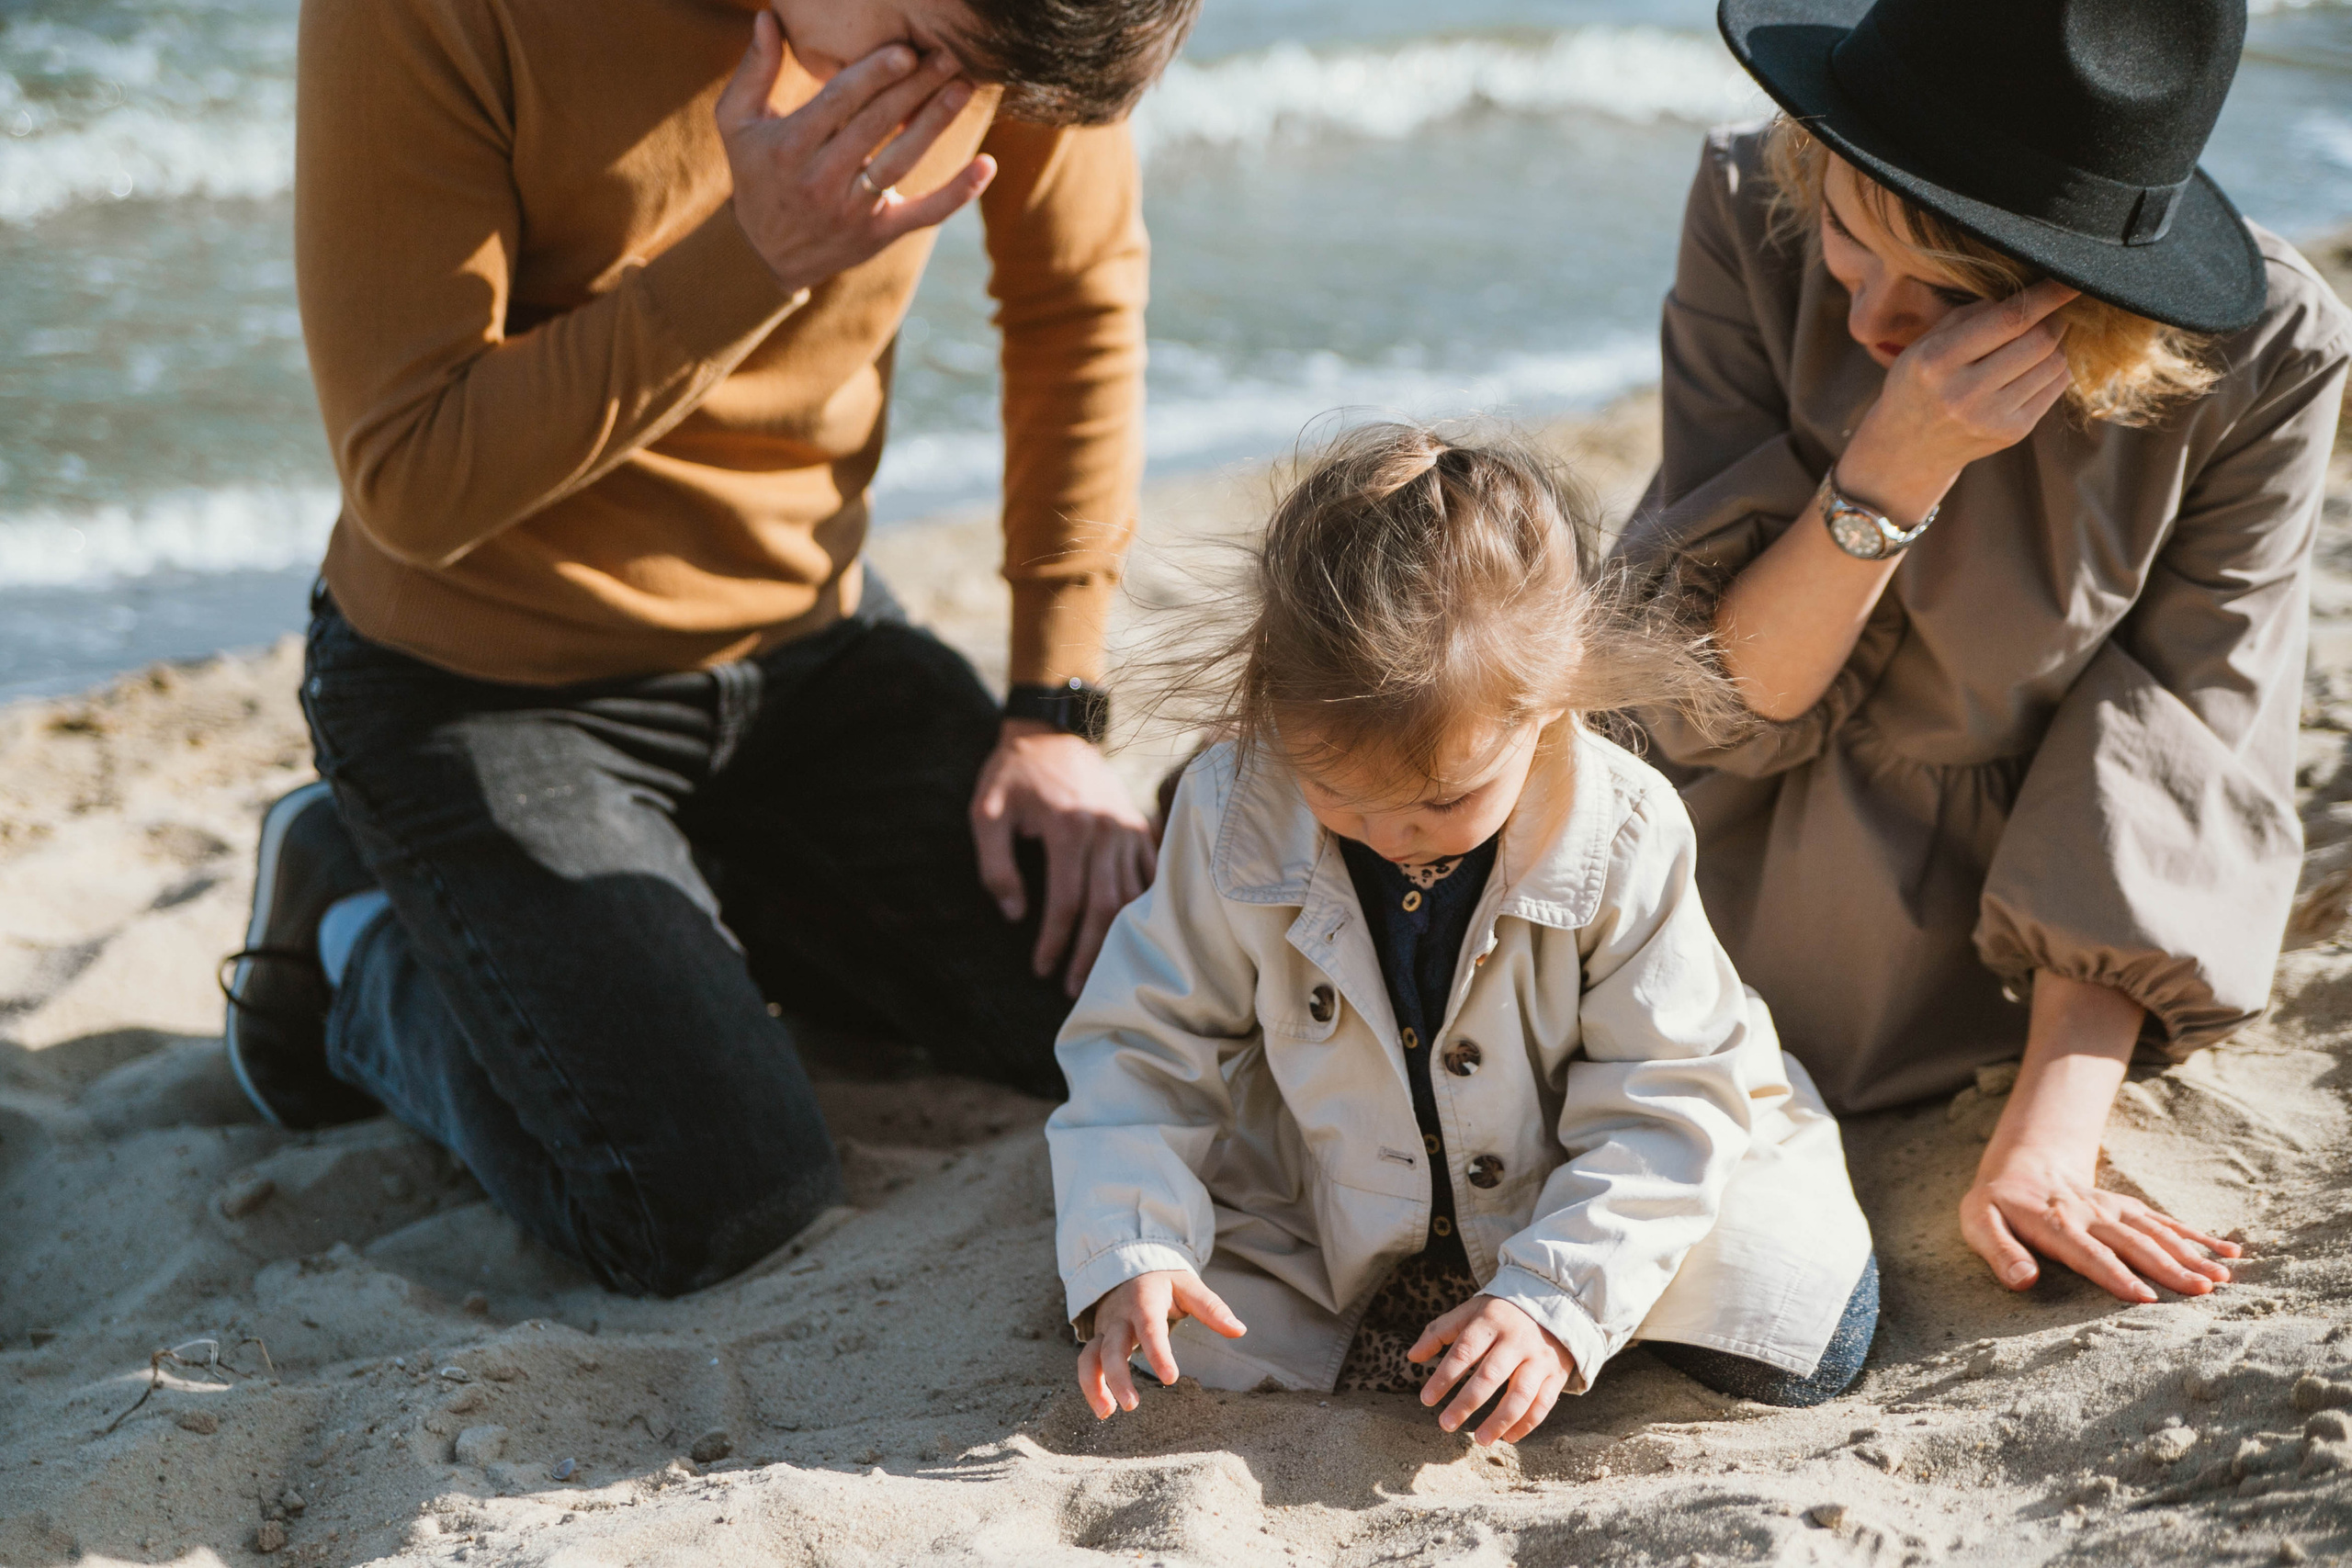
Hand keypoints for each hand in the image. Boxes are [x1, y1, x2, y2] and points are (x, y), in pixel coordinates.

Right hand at [717, 12, 994, 297]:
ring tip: (963, 86)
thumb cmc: (756, 173)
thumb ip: (755, 70)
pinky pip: (925, 213)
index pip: (837, 104)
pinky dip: (958, 193)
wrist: (765, 254)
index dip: (873, 76)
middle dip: (914, 87)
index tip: (905, 50)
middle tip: (947, 55)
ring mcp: (852, 210)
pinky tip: (987, 165)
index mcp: (789, 146)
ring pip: (901, 161)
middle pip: (875, 126)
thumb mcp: (737, 122)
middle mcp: (820, 180)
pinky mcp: (879, 233)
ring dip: (936, 122)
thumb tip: (767, 18)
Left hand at [971, 719, 1155, 995]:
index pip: (1066, 902)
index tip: (1041, 969)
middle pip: (1106, 907)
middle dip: (1091, 954)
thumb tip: (1014, 913)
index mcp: (1068, 828)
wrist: (1053, 730)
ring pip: (1134, 896)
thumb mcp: (987, 812)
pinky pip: (1153, 875)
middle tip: (1074, 989)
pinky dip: (1148, 907)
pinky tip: (1138, 935)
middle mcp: (1105, 831)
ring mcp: (1128, 829)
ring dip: (1120, 939)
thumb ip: (995, 864)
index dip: (1055, 942)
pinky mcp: (1140, 827)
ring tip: (1105, 971)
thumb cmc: (1013, 774)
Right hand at [1076, 1270, 1246, 1418]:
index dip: (1158, 1353)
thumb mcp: (1188, 1286)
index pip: (1150, 1328)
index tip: (1170, 1378)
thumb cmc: (1163, 1281)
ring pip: (1090, 1357)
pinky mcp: (1098, 1340)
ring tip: (1107, 1414)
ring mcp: (1105, 1329)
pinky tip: (1104, 1409)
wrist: (1128, 1267)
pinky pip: (1087, 1363)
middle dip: (1118, 1377)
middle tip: (1131, 1405)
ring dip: (1094, 1385)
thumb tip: (1240, 1331)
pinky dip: (1090, 1385)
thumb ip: (1212, 1309)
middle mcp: (1120, 1317)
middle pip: (1111, 1347)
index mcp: (1144, 1301)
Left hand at [1410, 1294, 1575, 1445]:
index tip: (1426, 1400)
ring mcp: (1538, 1359)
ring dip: (1499, 1420)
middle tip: (1445, 1424)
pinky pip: (1543, 1404)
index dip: (1443, 1378)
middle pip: (1489, 1376)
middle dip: (1466, 1403)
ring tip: (1479, 1440)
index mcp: (1490, 1323)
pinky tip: (1507, 1438)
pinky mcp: (1555, 1374)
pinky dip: (1526, 1424)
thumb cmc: (1500, 1314)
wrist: (1552, 1305)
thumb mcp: (1469, 1313)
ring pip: (1520, 1395)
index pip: (1463, 1353)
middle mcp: (1515, 1341)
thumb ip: (1439, 1332)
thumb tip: (1411, 1356)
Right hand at [1839, 278, 2079, 521]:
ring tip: (2034, 344)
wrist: (1906, 449)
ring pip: (2054, 364)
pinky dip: (2053, 370)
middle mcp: (1963, 393)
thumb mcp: (1925, 343)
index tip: (2069, 279)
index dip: (2046, 296)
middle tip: (2049, 313)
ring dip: (2053, 346)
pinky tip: (2032, 369)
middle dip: (2054, 320)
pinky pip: (2055, 387)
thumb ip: (1971, 315)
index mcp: (1936, 361)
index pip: (2008, 320)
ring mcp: (1990, 418)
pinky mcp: (2011, 433)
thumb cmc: (1918, 384)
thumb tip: (2027, 293)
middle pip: (2040, 341)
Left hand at [1961, 1141, 2238, 1303]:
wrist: (2018, 1165)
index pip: (2090, 1255)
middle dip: (2168, 1268)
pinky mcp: (2127, 1207)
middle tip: (2202, 1292)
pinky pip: (2165, 1221)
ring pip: (2156, 1232)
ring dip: (2190, 1254)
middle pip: (2133, 1244)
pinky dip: (2197, 1235)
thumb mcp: (1979, 1224)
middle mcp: (2091, 1215)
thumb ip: (2000, 1251)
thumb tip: (2023, 1281)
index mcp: (2055, 1224)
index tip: (2144, 1298)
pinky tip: (2229, 1251)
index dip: (2116, 1276)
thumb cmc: (1996, 1205)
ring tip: (2222, 1278)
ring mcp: (2113, 1209)